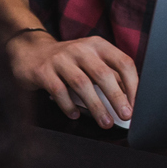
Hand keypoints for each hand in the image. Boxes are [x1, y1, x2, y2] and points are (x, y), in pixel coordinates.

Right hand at [10, 30, 138, 126]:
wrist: (30, 52)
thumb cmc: (67, 61)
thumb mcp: (90, 61)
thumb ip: (109, 76)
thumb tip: (129, 100)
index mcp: (97, 45)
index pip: (122, 62)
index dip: (132, 84)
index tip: (136, 104)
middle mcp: (80, 49)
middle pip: (103, 74)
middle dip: (117, 98)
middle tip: (125, 116)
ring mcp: (60, 59)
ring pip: (82, 84)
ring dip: (96, 106)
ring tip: (105, 122)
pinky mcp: (43, 70)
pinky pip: (59, 90)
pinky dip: (69, 105)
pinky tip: (75, 115)